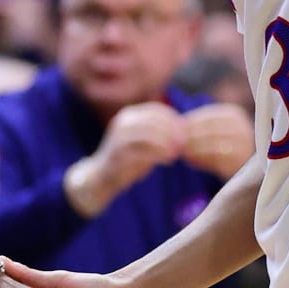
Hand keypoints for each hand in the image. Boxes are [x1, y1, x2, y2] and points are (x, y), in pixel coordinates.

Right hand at [64, 101, 183, 216]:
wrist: (101, 177)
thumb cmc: (129, 158)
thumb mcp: (145, 141)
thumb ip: (160, 133)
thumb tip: (186, 129)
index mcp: (130, 115)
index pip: (156, 110)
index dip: (173, 119)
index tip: (187, 132)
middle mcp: (122, 122)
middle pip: (153, 120)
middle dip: (172, 130)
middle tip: (185, 142)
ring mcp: (118, 137)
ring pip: (147, 133)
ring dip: (166, 142)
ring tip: (178, 152)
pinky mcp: (117, 153)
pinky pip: (141, 150)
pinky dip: (158, 154)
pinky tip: (168, 161)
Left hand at [180, 102, 254, 179]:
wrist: (240, 164)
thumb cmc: (220, 143)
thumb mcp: (211, 129)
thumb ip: (197, 125)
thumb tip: (175, 124)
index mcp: (233, 115)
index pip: (207, 118)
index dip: (189, 124)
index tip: (174, 130)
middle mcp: (242, 128)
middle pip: (209, 132)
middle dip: (190, 138)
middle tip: (175, 144)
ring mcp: (244, 146)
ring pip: (212, 147)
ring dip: (194, 150)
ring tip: (182, 153)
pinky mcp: (241, 162)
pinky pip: (217, 161)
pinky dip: (201, 160)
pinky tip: (191, 161)